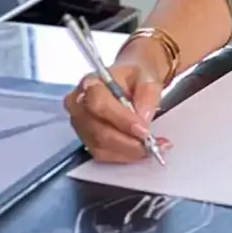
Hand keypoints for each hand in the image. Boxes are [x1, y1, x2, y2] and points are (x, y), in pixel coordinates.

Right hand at [63, 40, 171, 163]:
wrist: (129, 81)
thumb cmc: (135, 77)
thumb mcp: (147, 78)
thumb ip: (147, 96)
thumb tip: (143, 120)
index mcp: (91, 83)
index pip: (100, 104)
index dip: (122, 120)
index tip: (144, 130)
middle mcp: (78, 104)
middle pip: (99, 131)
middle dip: (128, 142)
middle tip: (153, 144)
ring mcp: (79, 124)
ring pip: (101, 146)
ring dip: (128, 152)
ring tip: (152, 148)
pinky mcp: (85, 138)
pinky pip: (103, 154)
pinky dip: (124, 155)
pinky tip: (140, 151)